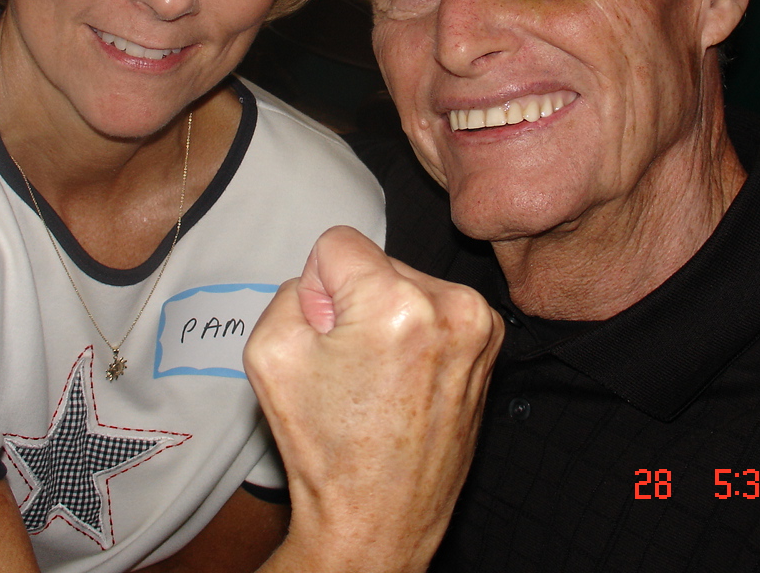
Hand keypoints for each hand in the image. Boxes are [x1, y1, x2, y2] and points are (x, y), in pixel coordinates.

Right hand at [244, 226, 503, 572]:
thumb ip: (292, 288)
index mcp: (396, 304)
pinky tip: (404, 380)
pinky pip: (435, 308)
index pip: (337, 241)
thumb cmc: (326, 448)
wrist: (379, 519)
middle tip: (349, 368)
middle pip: (376, 261)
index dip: (315, 287)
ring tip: (378, 379)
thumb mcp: (269, 352)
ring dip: (386, 316)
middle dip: (353, 302)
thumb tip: (327, 278)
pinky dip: (415, 332)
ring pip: (406, 282)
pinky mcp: (490, 344)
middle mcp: (450, 306)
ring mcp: (479, 326)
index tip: (324, 336)